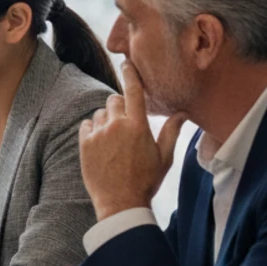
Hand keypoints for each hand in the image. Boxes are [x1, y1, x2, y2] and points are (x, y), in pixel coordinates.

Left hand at [79, 61, 188, 220]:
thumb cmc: (146, 180)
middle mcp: (117, 125)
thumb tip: (182, 113)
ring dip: (106, 121)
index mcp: (138, 126)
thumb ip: (171, 131)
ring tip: (114, 142)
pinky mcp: (84, 143)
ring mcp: (98, 133)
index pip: (134, 91)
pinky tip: (101, 145)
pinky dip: (93, 130)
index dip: (130, 74)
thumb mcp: (164, 157)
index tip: (126, 63)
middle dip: (120, 108)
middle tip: (126, 127)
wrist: (120, 202)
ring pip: (100, 113)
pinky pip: (87, 125)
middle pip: (115, 100)